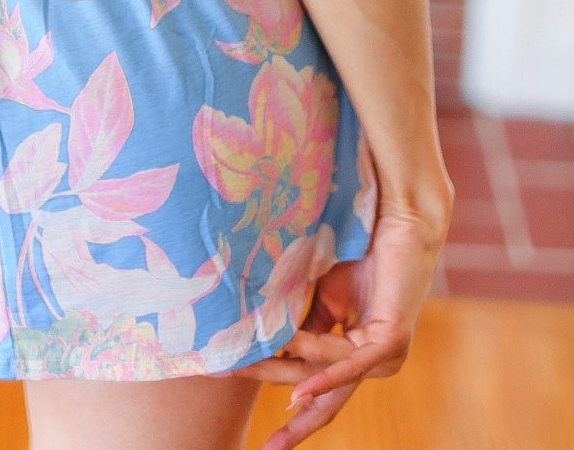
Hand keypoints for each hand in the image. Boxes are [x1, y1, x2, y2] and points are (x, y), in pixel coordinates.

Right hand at [243, 196, 450, 448]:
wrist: (394, 216)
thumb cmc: (358, 248)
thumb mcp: (320, 294)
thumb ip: (302, 324)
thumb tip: (265, 344)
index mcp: (357, 353)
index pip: (318, 388)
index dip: (284, 395)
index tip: (248, 398)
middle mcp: (375, 362)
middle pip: (327, 400)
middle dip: (297, 427)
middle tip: (267, 448)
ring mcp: (387, 356)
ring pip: (329, 377)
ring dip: (289, 375)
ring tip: (249, 371)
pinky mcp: (393, 341)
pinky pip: (350, 364)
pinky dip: (323, 376)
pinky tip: (298, 393)